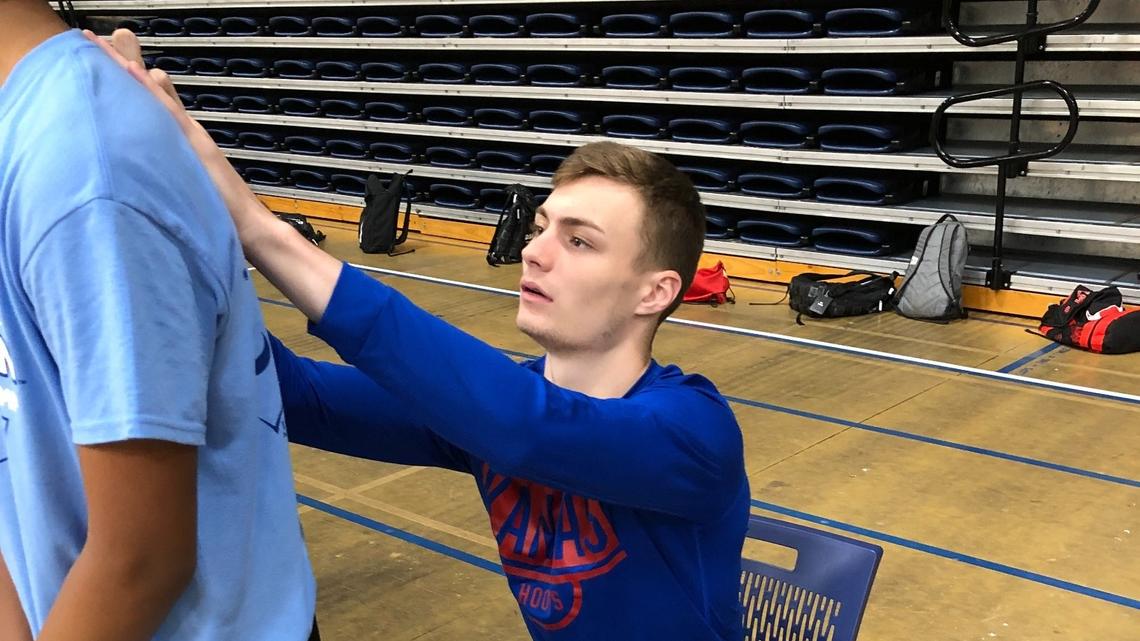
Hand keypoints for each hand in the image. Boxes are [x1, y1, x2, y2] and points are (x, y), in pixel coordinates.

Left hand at [82, 29, 275, 247]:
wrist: (248, 225)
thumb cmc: (220, 216)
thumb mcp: (192, 192)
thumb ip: (175, 178)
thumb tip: (157, 176)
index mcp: (182, 143)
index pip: (151, 106)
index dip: (130, 84)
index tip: (107, 60)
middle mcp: (185, 133)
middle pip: (149, 93)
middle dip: (122, 65)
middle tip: (98, 38)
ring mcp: (190, 136)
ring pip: (154, 95)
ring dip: (128, 67)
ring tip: (105, 41)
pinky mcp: (195, 144)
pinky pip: (166, 112)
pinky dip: (148, 91)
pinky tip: (129, 72)